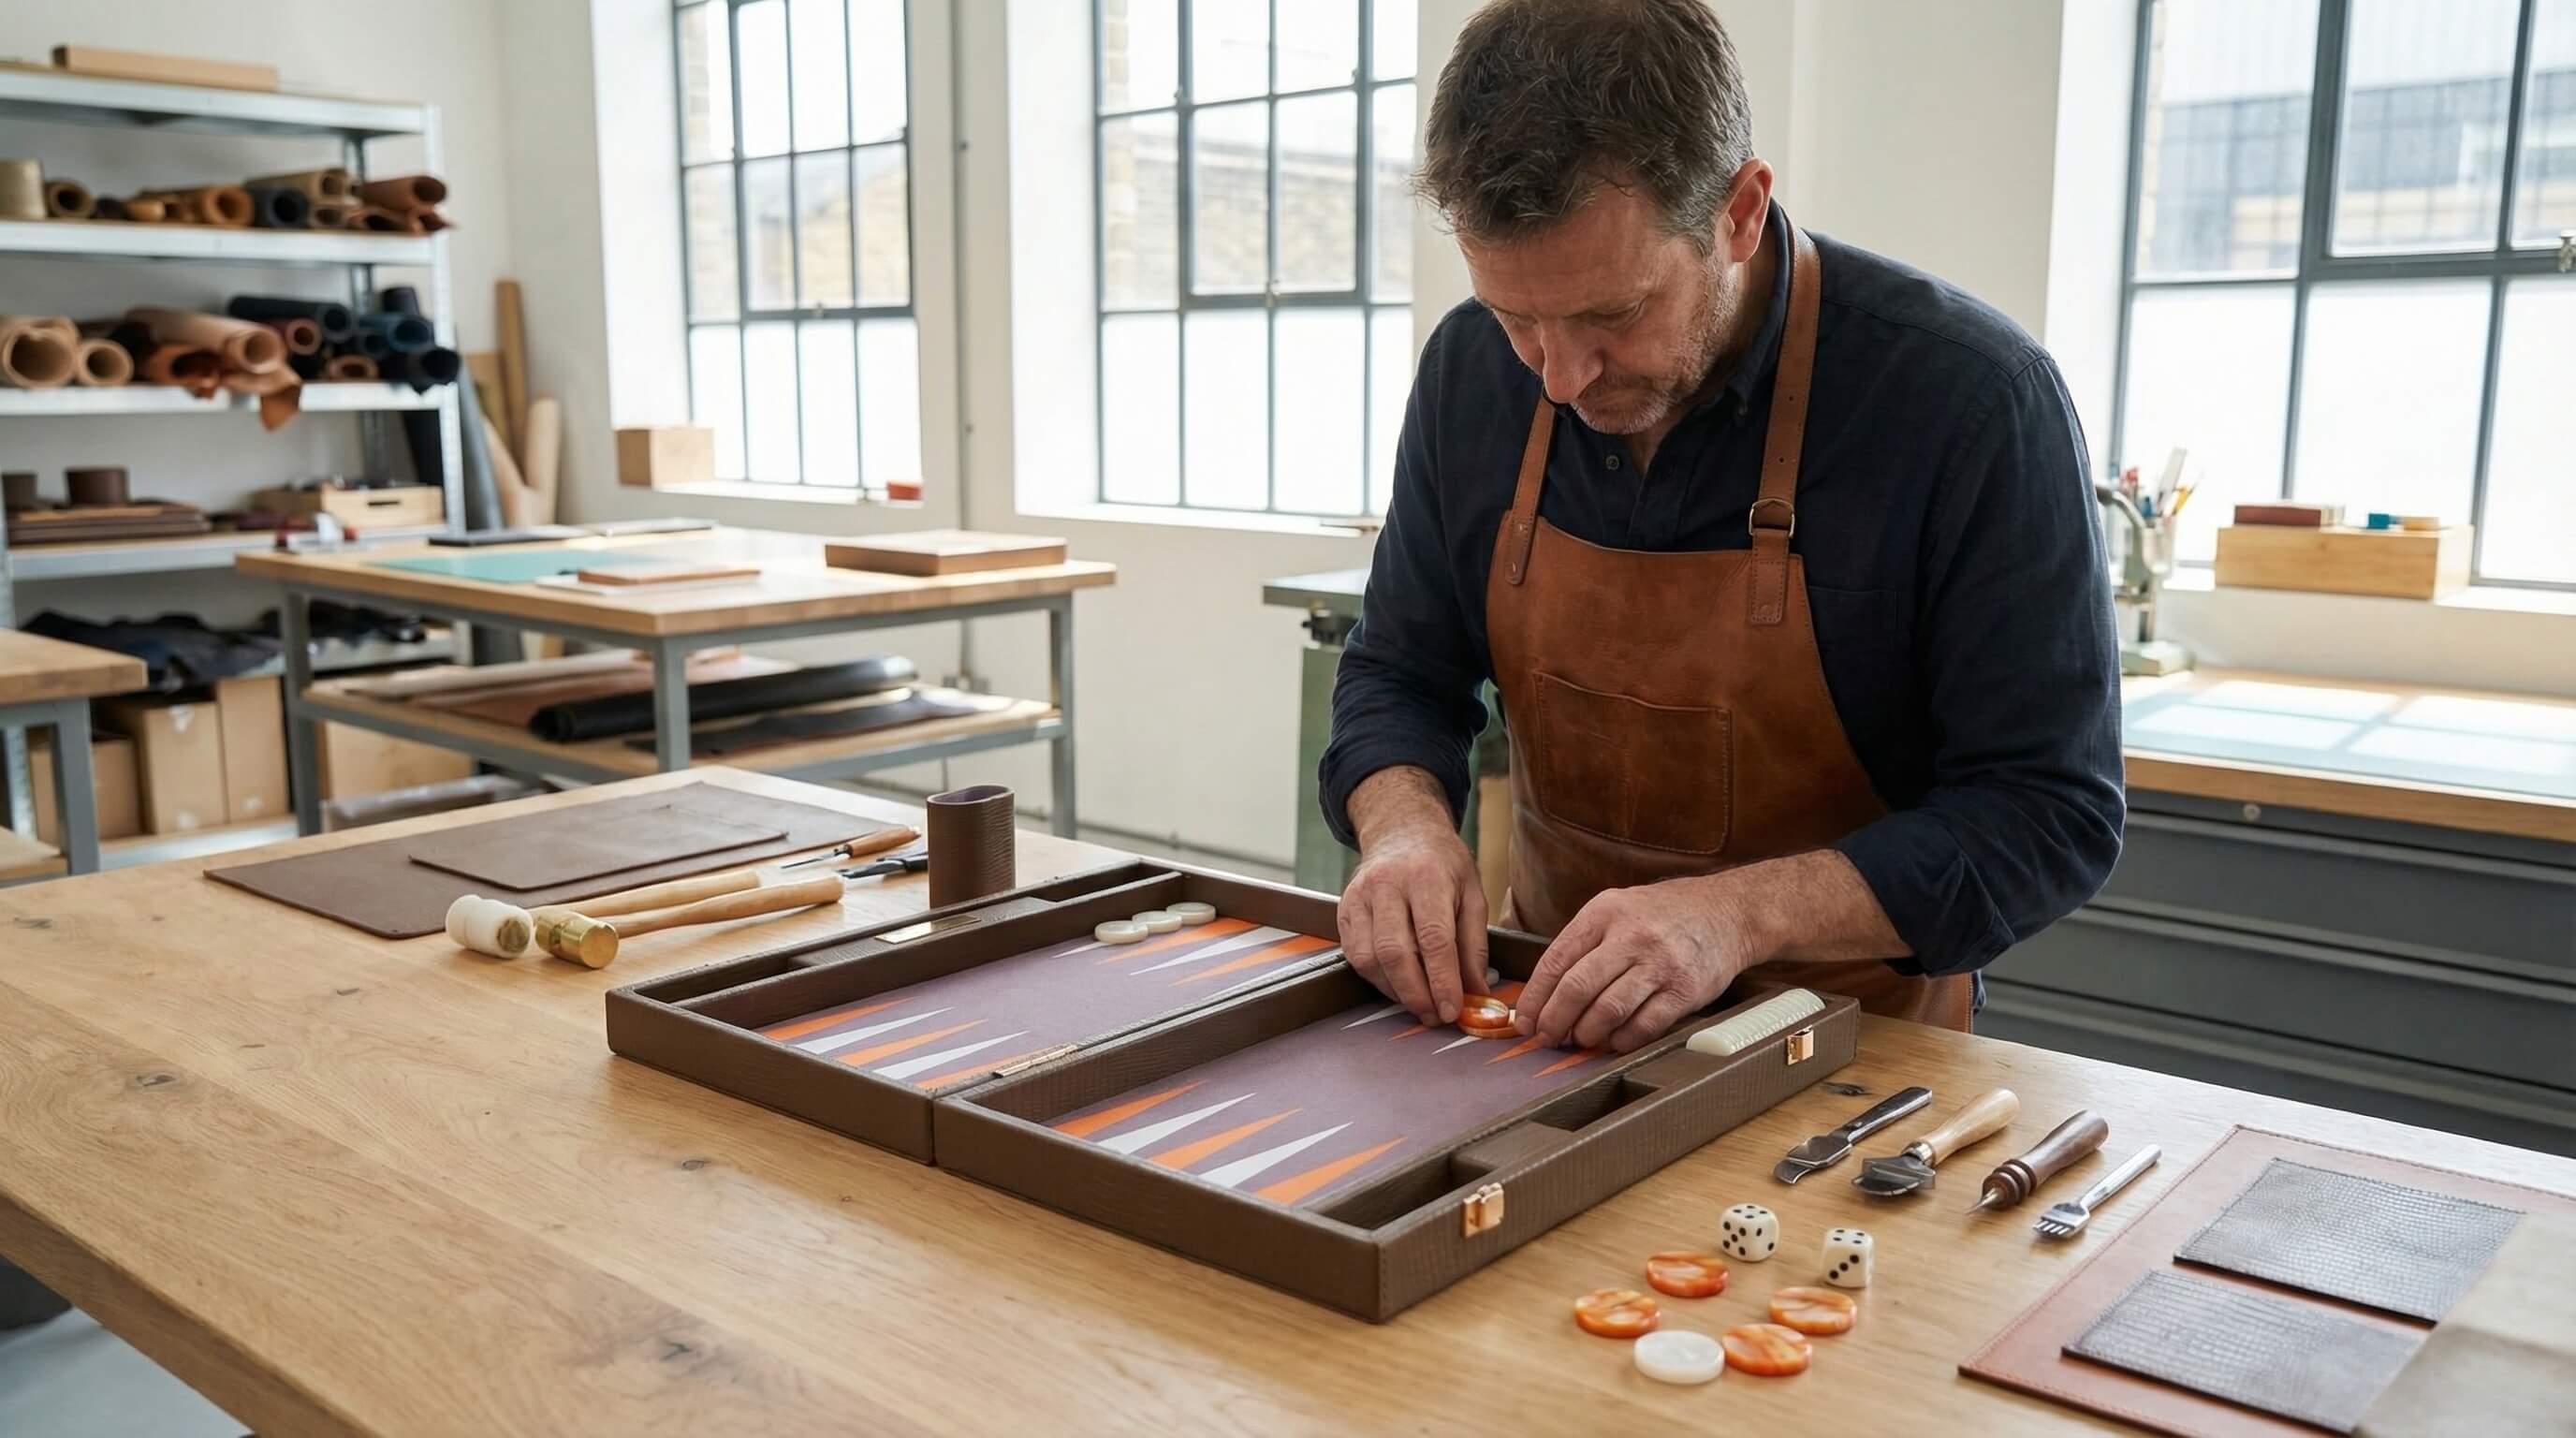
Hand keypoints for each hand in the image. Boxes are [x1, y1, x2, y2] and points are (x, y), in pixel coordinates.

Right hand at [1337, 813, 1489, 1026]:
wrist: (1401, 832)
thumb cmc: (1442, 865)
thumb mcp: (1473, 894)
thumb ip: (1475, 946)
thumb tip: (1476, 993)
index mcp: (1427, 876)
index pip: (1433, 938)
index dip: (1442, 980)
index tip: (1453, 1010)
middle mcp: (1387, 884)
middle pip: (1395, 952)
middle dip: (1416, 994)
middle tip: (1435, 1016)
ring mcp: (1359, 896)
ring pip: (1369, 959)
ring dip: (1395, 992)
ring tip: (1420, 1004)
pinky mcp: (1344, 909)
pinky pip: (1355, 956)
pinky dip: (1378, 979)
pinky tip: (1398, 985)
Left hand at [1515, 876, 1757, 1051]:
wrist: (1727, 912)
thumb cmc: (1662, 915)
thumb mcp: (1616, 908)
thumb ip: (1583, 942)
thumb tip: (1545, 992)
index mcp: (1605, 913)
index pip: (1556, 960)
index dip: (1535, 997)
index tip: (1524, 1021)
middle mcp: (1631, 936)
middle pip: (1577, 988)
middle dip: (1554, 1021)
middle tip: (1547, 1038)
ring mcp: (1660, 964)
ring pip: (1608, 1010)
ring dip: (1587, 1033)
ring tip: (1581, 1039)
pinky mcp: (1686, 990)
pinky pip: (1645, 1025)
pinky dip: (1623, 1040)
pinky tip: (1615, 1042)